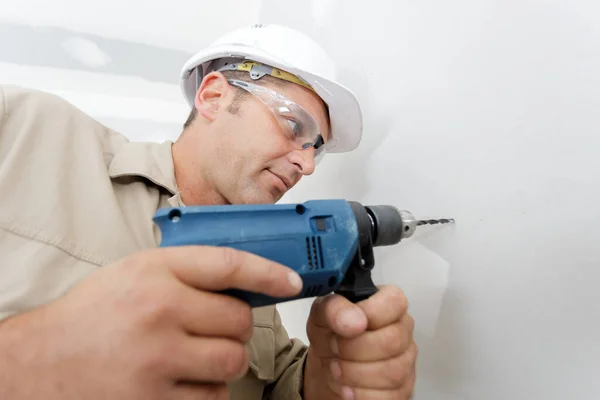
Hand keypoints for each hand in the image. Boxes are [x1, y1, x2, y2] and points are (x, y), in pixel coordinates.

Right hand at [0, 246, 302, 399]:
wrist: (40, 363)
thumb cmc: (92, 315)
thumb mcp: (135, 274)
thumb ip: (185, 271)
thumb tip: (242, 280)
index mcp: (154, 271)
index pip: (229, 264)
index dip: (269, 272)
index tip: (291, 281)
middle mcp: (158, 310)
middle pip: (238, 320)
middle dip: (234, 327)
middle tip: (213, 329)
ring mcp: (157, 359)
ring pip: (232, 361)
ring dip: (224, 361)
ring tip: (194, 357)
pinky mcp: (155, 399)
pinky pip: (212, 396)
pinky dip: (206, 390)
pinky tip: (178, 381)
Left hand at [303, 285, 416, 399]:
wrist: (329, 366)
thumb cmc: (332, 336)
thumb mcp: (322, 315)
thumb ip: (333, 309)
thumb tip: (352, 319)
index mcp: (387, 305)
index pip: (395, 301)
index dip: (370, 314)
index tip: (347, 326)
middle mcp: (401, 331)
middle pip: (392, 341)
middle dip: (355, 349)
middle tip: (335, 350)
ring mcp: (405, 361)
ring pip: (392, 372)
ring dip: (355, 374)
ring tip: (336, 369)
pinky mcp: (402, 389)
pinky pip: (389, 396)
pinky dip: (361, 395)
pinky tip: (347, 388)